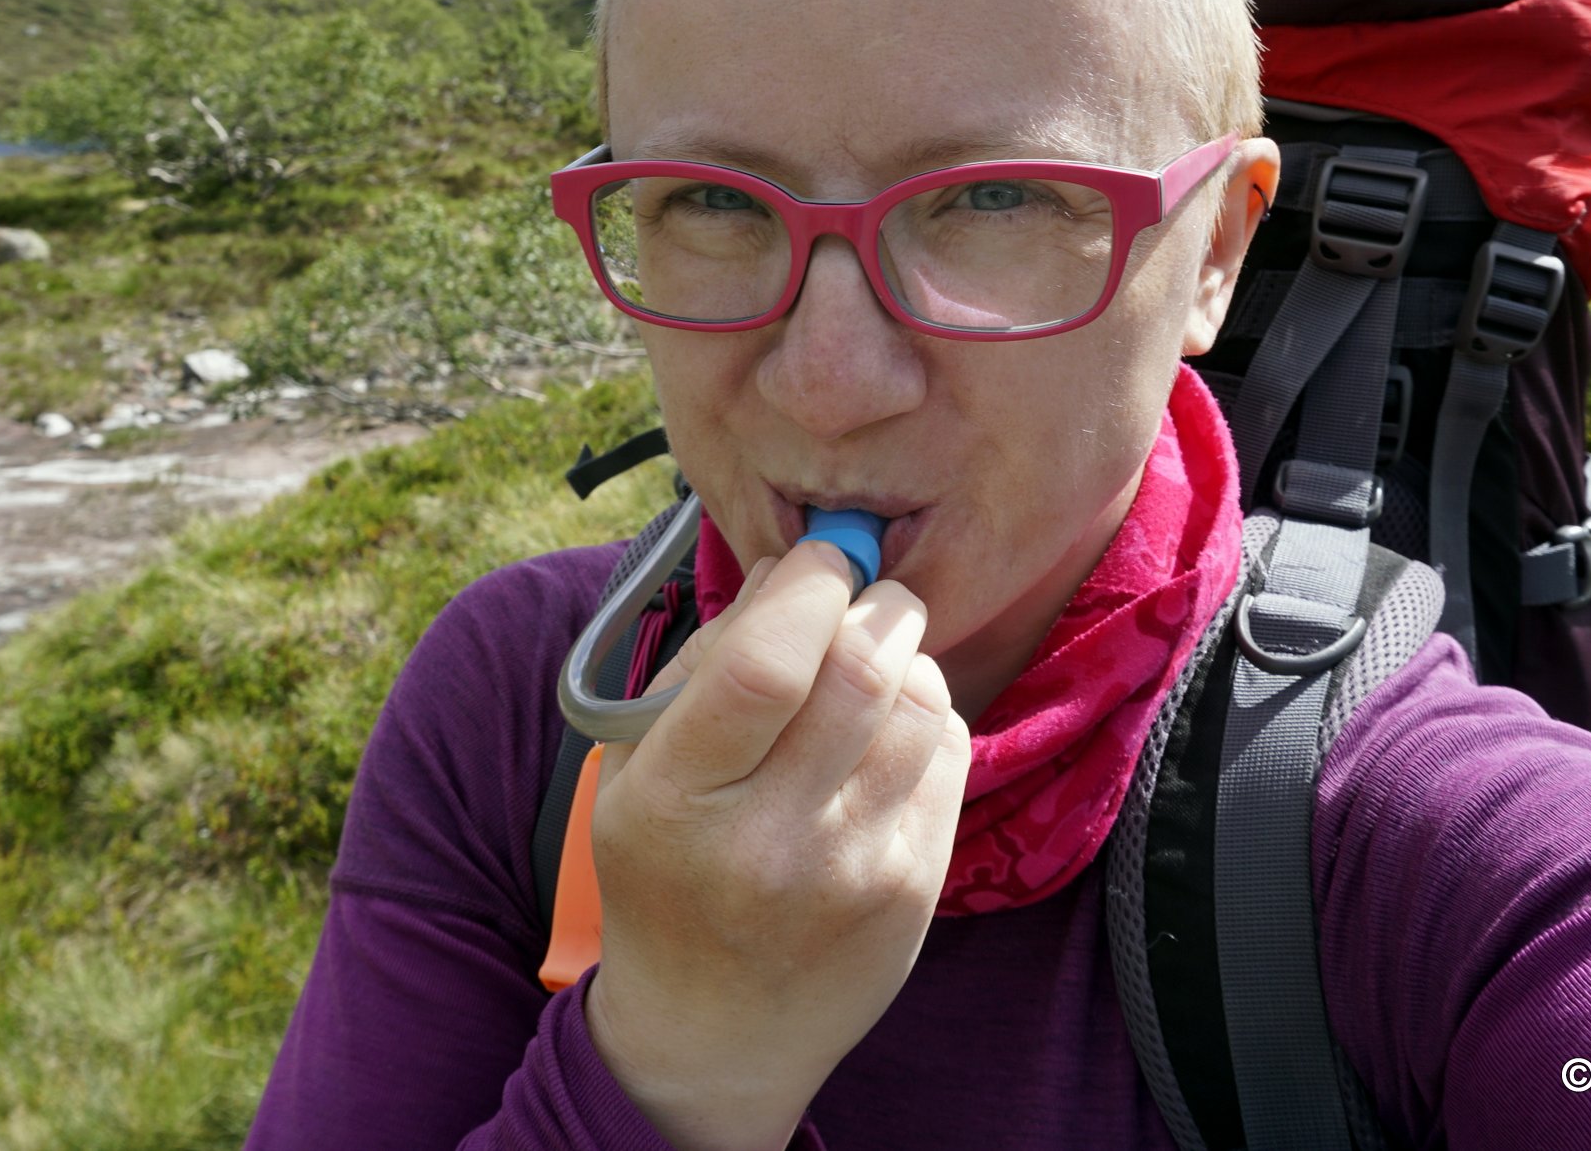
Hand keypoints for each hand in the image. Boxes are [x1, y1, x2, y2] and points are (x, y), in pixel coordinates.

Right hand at [583, 539, 971, 1150]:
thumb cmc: (666, 873)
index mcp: (675, 801)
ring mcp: (853, 871)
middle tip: (865, 592)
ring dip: (908, 659)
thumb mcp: (638, 766)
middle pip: (860, 672)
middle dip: (877, 604)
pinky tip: (888, 736)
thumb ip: (704, 661)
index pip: (765, 662)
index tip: (820, 557)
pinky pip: (952, 755)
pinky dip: (929, 720)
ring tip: (872, 668)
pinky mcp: (916, 890)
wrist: (715, 1033)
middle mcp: (768, 840)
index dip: (809, 584)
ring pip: (923, 705)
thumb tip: (792, 566)